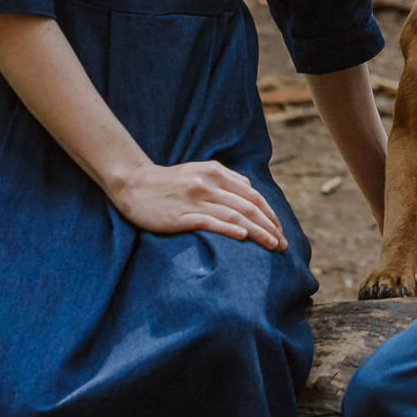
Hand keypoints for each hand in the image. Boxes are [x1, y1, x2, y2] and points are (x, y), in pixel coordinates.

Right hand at [107, 160, 287, 249]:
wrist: (133, 184)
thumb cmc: (169, 181)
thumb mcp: (199, 171)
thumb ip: (225, 179)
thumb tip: (250, 190)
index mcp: (216, 172)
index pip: (253, 195)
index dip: (270, 213)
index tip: (280, 230)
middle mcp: (209, 183)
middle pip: (248, 207)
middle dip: (270, 226)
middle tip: (283, 244)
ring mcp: (195, 199)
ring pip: (235, 216)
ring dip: (258, 232)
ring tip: (272, 245)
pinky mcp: (181, 215)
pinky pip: (210, 222)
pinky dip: (229, 229)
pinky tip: (243, 237)